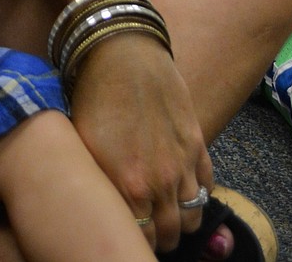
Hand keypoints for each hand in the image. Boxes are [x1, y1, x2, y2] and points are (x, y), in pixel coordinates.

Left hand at [70, 33, 213, 254]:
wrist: (121, 53)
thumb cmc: (93, 95)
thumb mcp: (83, 146)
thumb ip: (98, 185)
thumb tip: (101, 209)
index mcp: (129, 187)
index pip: (141, 239)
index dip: (135, 238)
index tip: (128, 232)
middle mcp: (161, 182)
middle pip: (171, 233)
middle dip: (160, 236)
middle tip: (149, 228)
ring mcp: (183, 163)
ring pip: (194, 215)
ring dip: (182, 220)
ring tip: (168, 213)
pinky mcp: (197, 142)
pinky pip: (208, 185)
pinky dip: (199, 194)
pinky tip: (184, 189)